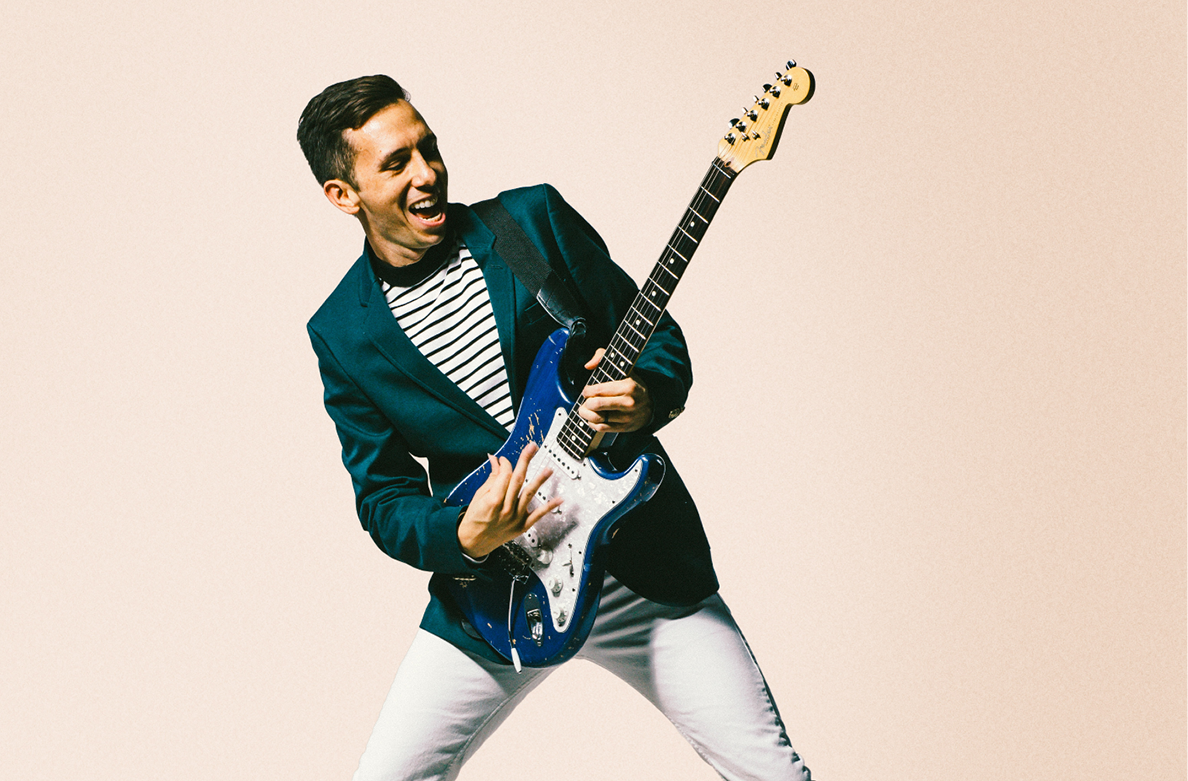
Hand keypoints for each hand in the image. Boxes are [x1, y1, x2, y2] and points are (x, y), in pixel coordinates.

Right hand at [457, 444, 561, 558]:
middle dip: (525, 461)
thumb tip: (495, 461)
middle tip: (532, 447)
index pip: (504, 475)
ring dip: (540, 480)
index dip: (505, 464)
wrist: (472, 542)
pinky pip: (538, 515)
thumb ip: (491, 478)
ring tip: (548, 469)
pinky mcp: (522, 526)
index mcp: (493, 500)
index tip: (504, 460)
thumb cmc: (474, 519)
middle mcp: (505, 509)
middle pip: (518, 480)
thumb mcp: (479, 496)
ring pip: (529, 494)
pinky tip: (559, 499)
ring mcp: (515, 518)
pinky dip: (549, 507)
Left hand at [577, 349, 653, 432]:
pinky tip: (592, 418)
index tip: (587, 390)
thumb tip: (588, 365)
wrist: (649, 405)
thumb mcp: (622, 367)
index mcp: (628, 386)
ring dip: (586, 414)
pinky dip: (592, 424)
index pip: (599, 390)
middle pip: (596, 405)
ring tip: (584, 410)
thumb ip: (603, 357)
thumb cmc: (631, 384)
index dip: (588, 390)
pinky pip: (602, 428)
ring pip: (598, 418)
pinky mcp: (625, 427)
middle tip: (585, 401)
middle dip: (586, 403)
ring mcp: (627, 417)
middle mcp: (629, 402)